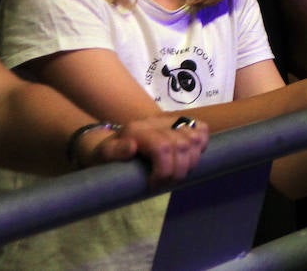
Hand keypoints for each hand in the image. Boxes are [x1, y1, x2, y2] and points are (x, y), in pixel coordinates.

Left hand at [80, 115, 209, 188]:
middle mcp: (158, 122)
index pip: (163, 148)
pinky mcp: (183, 122)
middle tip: (167, 183)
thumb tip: (132, 147)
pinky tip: (192, 156)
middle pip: (182, 145)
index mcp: (138, 130)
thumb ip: (115, 151)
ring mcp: (172, 121)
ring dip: (192, 161)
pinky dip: (202, 143)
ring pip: (194, 138)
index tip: (155, 186)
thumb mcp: (104, 155)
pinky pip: (202, 128)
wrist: (116, 139)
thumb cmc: (109, 153)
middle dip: (179, 170)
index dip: (164, 170)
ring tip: (178, 173)